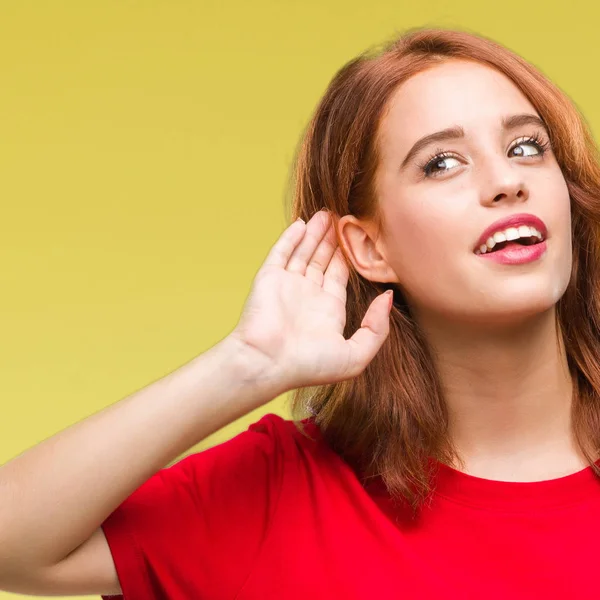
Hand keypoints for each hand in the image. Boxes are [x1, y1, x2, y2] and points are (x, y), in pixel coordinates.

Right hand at [229, 209, 392, 393]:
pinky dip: (292, 237)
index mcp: (328, 310)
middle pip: (323, 259)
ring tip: (327, 213)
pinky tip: (303, 223)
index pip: (340, 275)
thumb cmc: (309, 365)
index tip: (358, 237)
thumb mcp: (356, 355)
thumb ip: (376, 328)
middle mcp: (308, 295)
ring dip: (315, 233)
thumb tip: (387, 297)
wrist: (267, 364)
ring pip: (304, 251)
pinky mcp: (269, 277)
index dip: (348, 256)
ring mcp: (287, 285)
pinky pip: (282, 252)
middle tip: (342, 217)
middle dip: (332, 239)